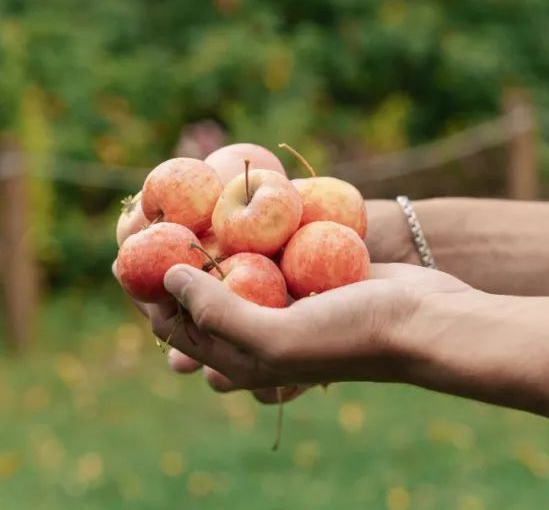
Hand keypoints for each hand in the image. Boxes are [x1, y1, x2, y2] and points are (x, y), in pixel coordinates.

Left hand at [138, 199, 419, 391]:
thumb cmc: (350, 337)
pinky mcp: (310, 268)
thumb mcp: (274, 336)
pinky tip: (236, 191)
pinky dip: (250, 221)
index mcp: (241, 357)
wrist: (424, 320)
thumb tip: (165, 279)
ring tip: (184, 195)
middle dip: (169, 254)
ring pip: (231, 261)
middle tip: (146, 212)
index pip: (174, 325)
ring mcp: (284, 296)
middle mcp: (258, 328)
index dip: (144, 289)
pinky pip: (270, 243)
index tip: (124, 248)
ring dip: (207, 231)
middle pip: (197, 289)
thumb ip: (215, 312)